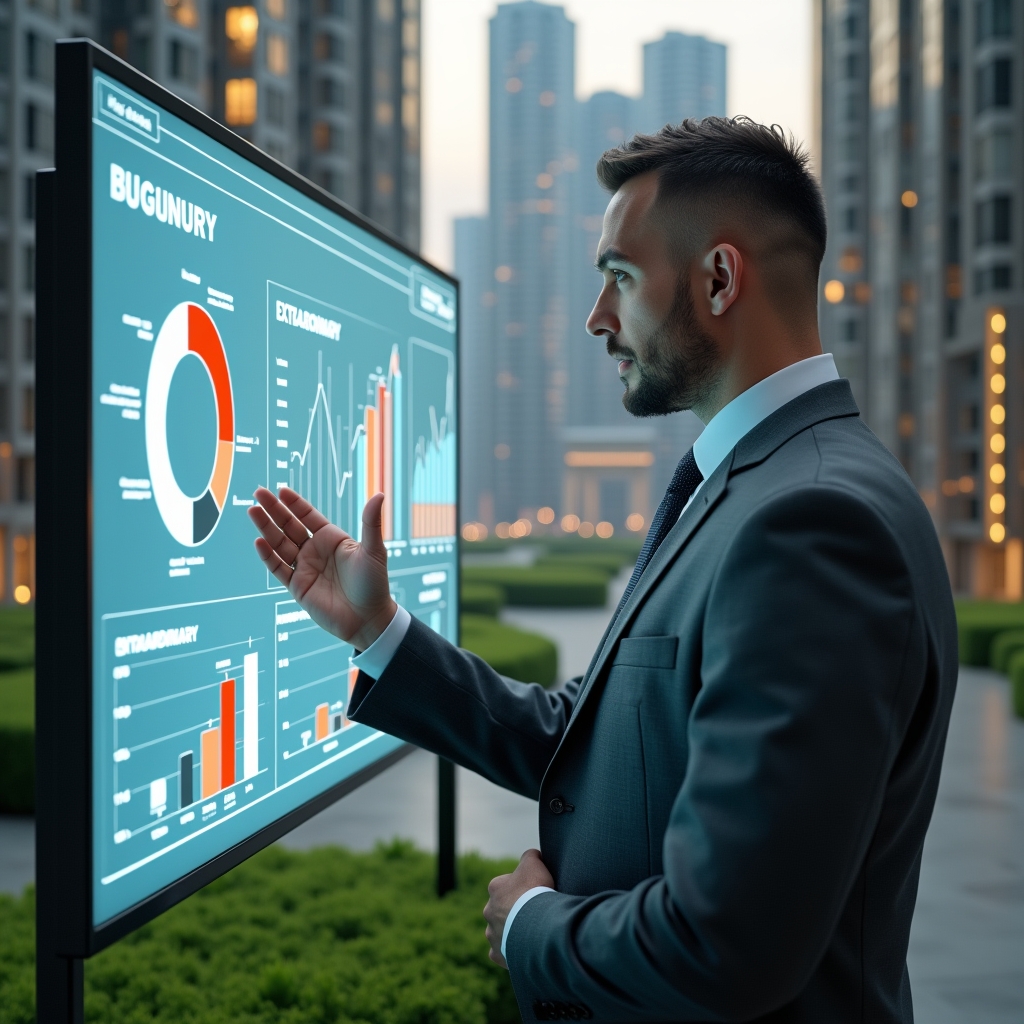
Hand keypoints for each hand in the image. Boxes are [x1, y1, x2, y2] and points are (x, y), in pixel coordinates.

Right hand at [248, 487, 396, 650]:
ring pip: (280, 544)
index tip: (281, 490)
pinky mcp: (297, 586)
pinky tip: (259, 541)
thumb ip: (371, 523)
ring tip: (253, 511)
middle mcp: (315, 551)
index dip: (294, 503)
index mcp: (332, 539)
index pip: (308, 516)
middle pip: (289, 526)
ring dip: (266, 528)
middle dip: (274, 510)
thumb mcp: (373, 550)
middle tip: (258, 493)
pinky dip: (268, 556)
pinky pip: (278, 568)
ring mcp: (305, 568)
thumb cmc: (374, 583)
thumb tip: (380, 494)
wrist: (368, 619)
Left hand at [483, 849, 554, 968]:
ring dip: (512, 932)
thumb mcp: (535, 864)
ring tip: (532, 934)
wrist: (538, 926)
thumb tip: (533, 855)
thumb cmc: (536, 892)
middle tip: (534, 915)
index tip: (534, 894)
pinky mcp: (498, 954)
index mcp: (496, 888)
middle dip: (514, 912)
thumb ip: (531, 857)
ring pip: (500, 932)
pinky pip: (502, 953)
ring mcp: (492, 934)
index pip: (506, 885)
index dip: (522, 889)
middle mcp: (489, 911)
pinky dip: (511, 952)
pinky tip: (524, 950)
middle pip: (502, 910)